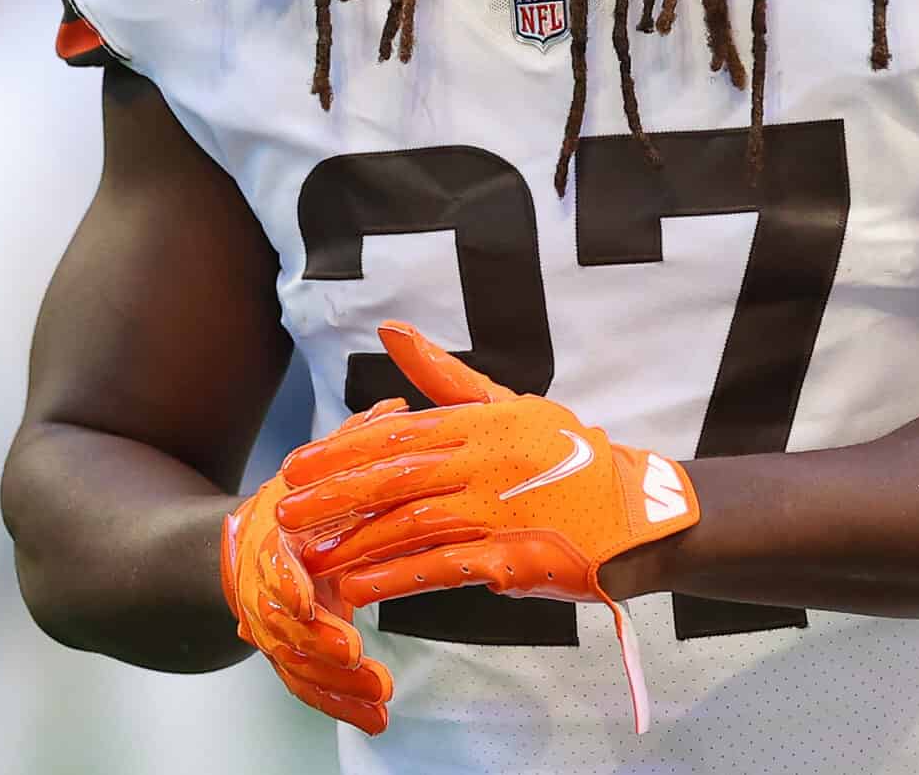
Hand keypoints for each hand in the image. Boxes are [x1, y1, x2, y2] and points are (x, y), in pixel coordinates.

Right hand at [222, 398, 405, 734]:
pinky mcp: (293, 655)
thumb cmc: (299, 503)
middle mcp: (269, 589)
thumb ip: (353, 445)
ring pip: (296, 663)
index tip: (306, 598)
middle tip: (354, 657)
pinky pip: (309, 687)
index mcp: (274, 540)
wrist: (248, 546)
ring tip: (377, 697)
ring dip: (334, 683)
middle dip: (316, 643)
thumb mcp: (319, 468)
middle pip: (282, 624)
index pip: (272, 563)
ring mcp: (277, 628)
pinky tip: (376, 722)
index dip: (285, 583)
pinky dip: (339, 705)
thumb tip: (397, 408)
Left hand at [275, 322, 699, 731]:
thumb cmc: (566, 455)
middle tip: (284, 510)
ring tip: (309, 555)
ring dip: (355, 541)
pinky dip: (398, 578)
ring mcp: (497, 513)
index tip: (297, 463)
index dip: (343, 450)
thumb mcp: (507, 405)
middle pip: (395, 478)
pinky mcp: (511, 558)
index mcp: (479, 424)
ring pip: (411, 525)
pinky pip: (445, 568)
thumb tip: (390, 330)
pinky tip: (359, 588)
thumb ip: (444, 375)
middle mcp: (483, 464)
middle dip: (334, 496)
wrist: (634, 511)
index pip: (399, 435)